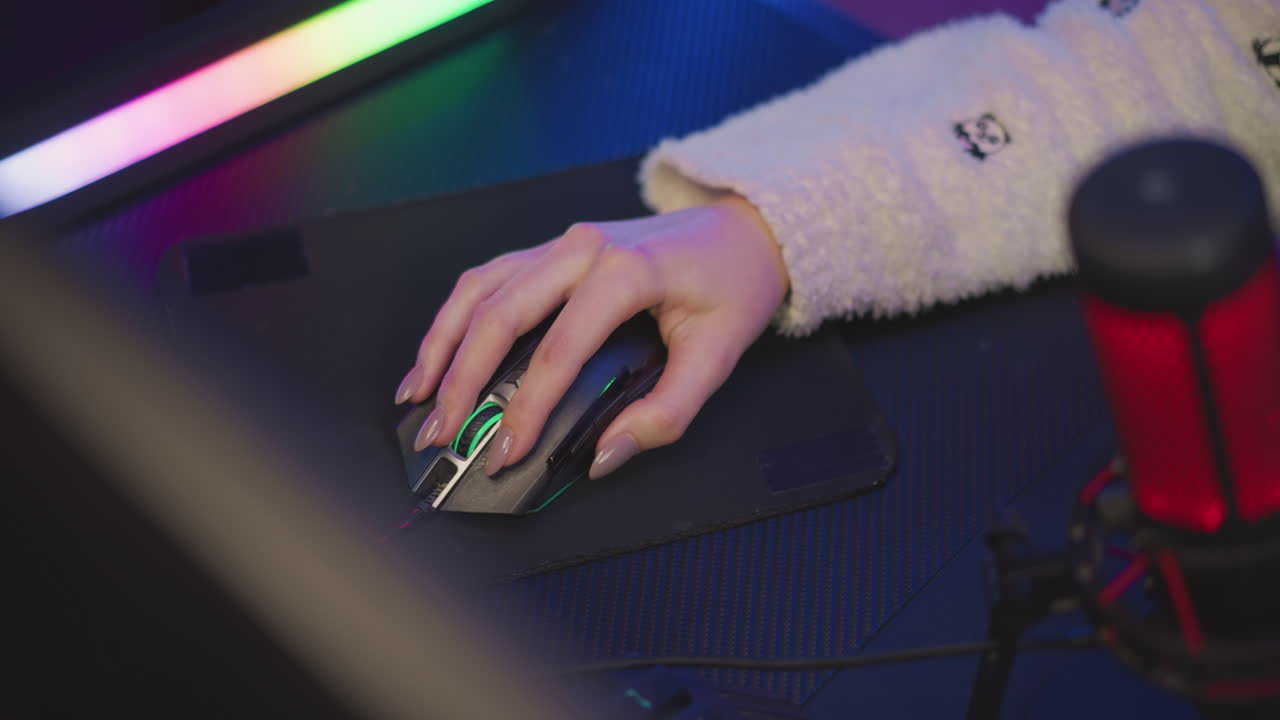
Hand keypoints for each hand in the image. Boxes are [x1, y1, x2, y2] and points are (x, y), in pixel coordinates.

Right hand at [395, 194, 788, 478]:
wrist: (743, 231)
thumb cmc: (733, 287)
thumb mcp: (719, 356)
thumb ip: (666, 414)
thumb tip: (603, 456)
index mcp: (627, 271)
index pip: (557, 350)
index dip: (525, 408)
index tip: (505, 453)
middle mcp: (583, 249)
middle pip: (499, 315)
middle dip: (462, 381)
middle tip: (441, 435)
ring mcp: (562, 243)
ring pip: (480, 290)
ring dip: (443, 346)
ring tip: (419, 398)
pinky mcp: (551, 249)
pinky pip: (488, 279)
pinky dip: (455, 318)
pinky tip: (438, 354)